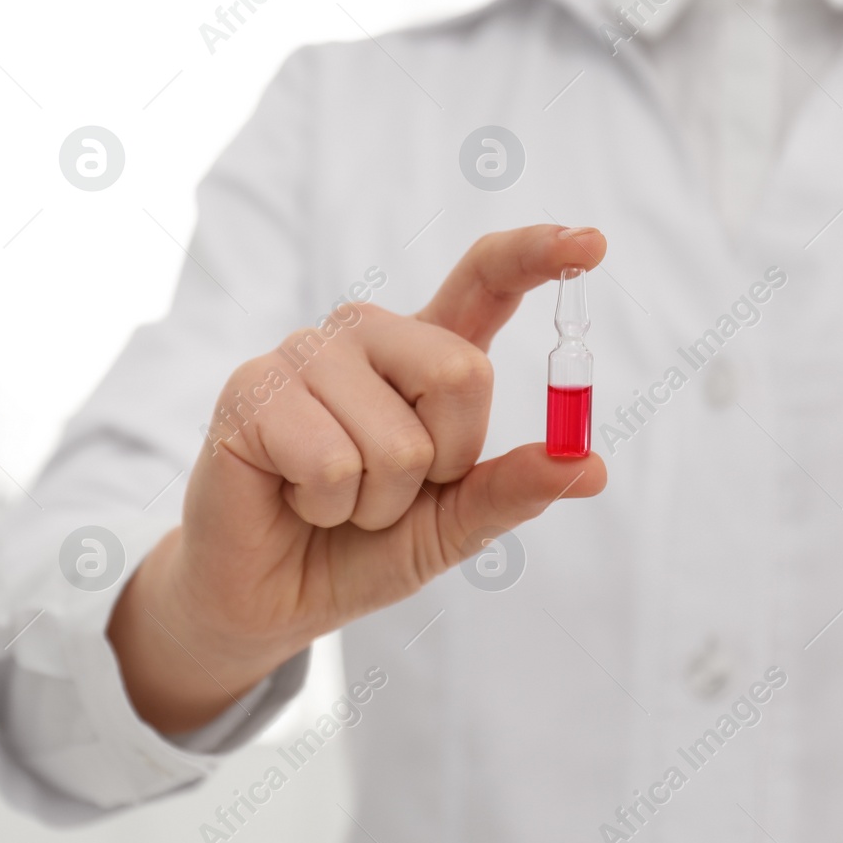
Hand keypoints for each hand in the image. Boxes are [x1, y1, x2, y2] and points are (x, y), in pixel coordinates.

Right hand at [107, 224, 607, 732]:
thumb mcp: (452, 527)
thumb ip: (512, 490)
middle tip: (388, 492)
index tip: (591, 244)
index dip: (535, 256)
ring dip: (376, 502)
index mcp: (422, 355)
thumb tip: (590, 466)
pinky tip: (294, 498)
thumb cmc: (359, 548)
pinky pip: (332, 461)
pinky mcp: (251, 389)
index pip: (483, 281)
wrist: (271, 598)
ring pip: (396, 439)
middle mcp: (365, 337)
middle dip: (442, 463)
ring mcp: (304, 355)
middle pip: (462, 372)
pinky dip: (326, 506)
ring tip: (332, 500)